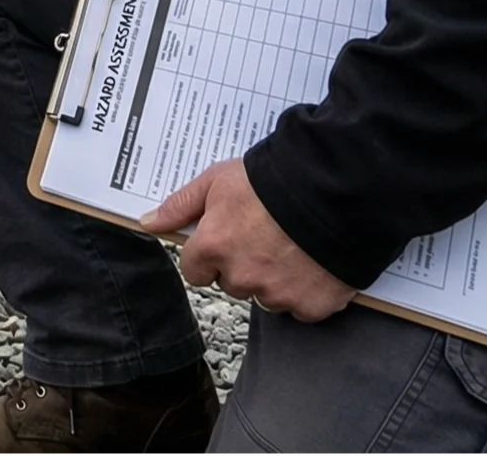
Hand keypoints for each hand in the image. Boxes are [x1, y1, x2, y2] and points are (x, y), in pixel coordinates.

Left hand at [141, 159, 355, 320]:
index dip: (210, 254)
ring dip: (275, 280)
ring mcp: (277, 294)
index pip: (195, 270)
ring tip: (294, 245)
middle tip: (267, 235)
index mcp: (214, 246)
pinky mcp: (311, 306)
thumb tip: (148, 222)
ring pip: (266, 297)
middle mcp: (241, 276)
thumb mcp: (219, 179)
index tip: (227, 240)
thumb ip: (181, 204)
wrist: (337, 189)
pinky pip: (301, 307)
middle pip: (232, 282)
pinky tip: (315, 263)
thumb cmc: (275, 180)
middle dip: (244, 264)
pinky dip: (307, 291)